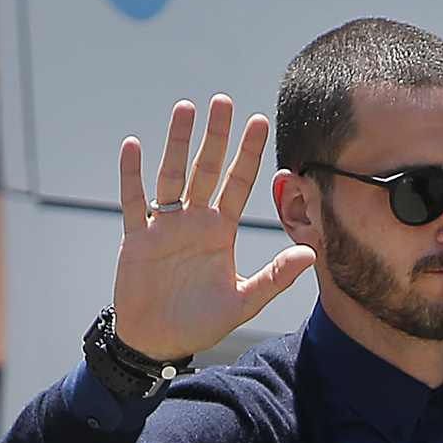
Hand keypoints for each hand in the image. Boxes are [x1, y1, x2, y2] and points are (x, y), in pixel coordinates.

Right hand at [111, 96, 315, 362]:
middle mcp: (194, 221)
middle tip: (223, 101)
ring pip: (172, 176)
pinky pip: (134, 201)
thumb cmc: (200, 323)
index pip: (238, 184)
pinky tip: (133, 146)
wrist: (158, 342)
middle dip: (216, 136)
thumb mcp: (242, 302)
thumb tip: (310, 254)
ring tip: (185, 109)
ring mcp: (164, 226)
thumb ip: (274, 278)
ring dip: (177, 143)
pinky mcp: (137, 238)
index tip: (261, 121)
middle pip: (206, 169)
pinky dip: (132, 176)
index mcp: (220, 231)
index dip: (249, 153)